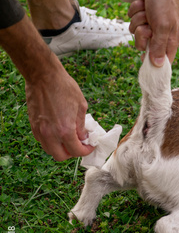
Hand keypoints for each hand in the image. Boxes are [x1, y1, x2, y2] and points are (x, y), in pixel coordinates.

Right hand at [0, 15, 93, 160]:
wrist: (43, 75)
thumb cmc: (64, 88)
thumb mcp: (81, 107)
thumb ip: (82, 126)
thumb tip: (83, 137)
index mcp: (65, 130)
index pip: (76, 151)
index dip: (86, 151)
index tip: (90, 146)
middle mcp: (50, 134)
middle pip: (61, 156)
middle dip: (72, 153)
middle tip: (79, 145)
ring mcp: (39, 130)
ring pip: (50, 150)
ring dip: (61, 149)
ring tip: (69, 139)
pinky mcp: (33, 125)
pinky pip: (42, 141)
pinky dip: (51, 141)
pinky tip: (59, 132)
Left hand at [128, 0, 178, 65]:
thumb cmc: (164, 2)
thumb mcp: (163, 26)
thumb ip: (159, 46)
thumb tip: (158, 65)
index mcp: (170, 40)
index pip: (163, 61)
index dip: (154, 64)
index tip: (145, 65)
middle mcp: (160, 35)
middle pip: (143, 47)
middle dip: (142, 35)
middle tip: (147, 27)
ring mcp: (150, 25)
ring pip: (135, 32)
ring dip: (138, 19)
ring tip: (147, 11)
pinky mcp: (141, 16)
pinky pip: (131, 20)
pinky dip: (134, 11)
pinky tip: (143, 4)